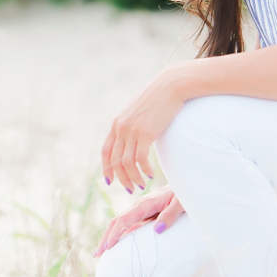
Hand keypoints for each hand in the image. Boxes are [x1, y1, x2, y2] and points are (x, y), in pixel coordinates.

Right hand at [93, 190, 184, 257]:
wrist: (186, 183)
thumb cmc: (185, 194)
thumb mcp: (181, 203)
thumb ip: (170, 215)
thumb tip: (157, 230)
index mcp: (146, 203)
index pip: (124, 219)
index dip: (115, 234)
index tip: (108, 247)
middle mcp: (139, 206)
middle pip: (117, 221)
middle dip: (106, 237)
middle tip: (97, 254)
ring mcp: (141, 210)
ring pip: (120, 223)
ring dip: (109, 237)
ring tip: (101, 253)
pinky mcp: (144, 213)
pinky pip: (129, 225)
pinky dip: (120, 235)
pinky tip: (117, 245)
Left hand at [102, 72, 184, 193]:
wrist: (170, 87)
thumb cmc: (159, 100)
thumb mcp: (140, 113)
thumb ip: (134, 125)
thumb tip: (135, 140)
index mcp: (117, 124)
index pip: (106, 151)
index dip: (107, 168)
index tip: (110, 181)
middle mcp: (121, 128)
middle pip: (115, 161)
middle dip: (122, 178)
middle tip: (131, 189)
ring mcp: (132, 130)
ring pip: (127, 163)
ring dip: (133, 178)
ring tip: (142, 185)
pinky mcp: (145, 133)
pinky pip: (141, 158)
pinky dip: (144, 170)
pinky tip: (152, 174)